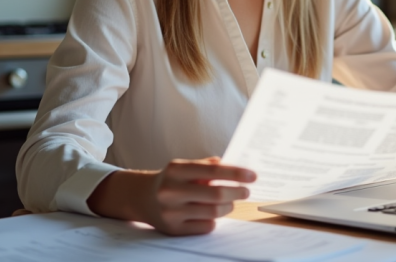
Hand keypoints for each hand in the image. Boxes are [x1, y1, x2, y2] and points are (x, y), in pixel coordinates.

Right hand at [87, 157, 255, 235]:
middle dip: (237, 192)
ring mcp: (171, 212)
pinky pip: (206, 226)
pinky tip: (213, 213)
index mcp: (176, 170)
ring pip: (213, 212)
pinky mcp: (174, 229)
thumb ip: (208, 166)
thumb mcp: (185, 166)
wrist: (142, 198)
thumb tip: (238, 168)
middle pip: (216, 195)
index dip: (236, 174)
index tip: (253, 176)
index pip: (213, 171)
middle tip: (246, 191)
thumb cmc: (172, 180)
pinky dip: (215, 219)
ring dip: (228, 207)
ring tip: (230, 202)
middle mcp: (171, 191)